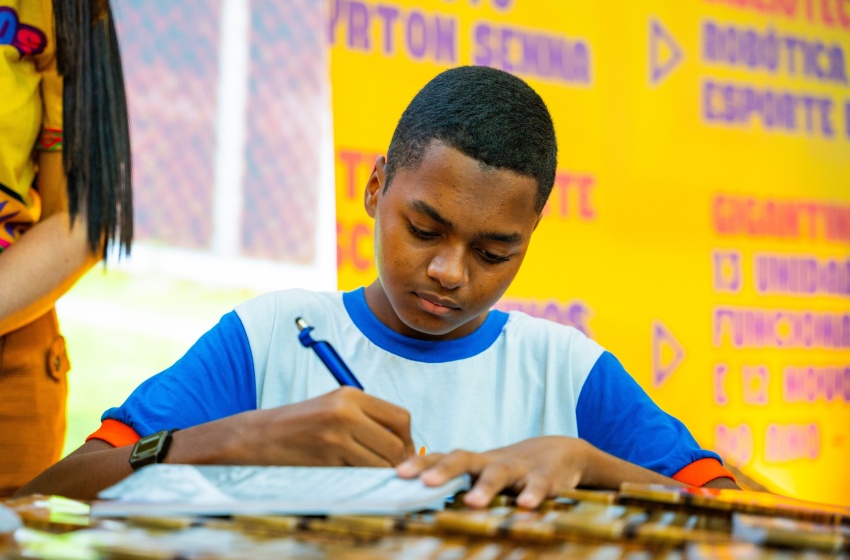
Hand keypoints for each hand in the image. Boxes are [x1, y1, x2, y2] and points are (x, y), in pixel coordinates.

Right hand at [226, 387, 414, 466]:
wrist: (258, 436)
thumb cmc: (301, 424)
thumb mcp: (335, 408)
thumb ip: (367, 419)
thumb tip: (405, 446)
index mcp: (351, 394)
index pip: (400, 418)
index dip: (407, 439)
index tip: (403, 452)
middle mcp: (346, 411)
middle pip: (395, 443)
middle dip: (399, 462)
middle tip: (393, 472)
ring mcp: (336, 435)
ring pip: (381, 463)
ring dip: (382, 474)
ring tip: (373, 475)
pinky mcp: (325, 458)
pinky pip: (360, 474)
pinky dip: (363, 480)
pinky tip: (353, 477)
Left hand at [396, 436, 590, 509]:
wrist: (561, 452)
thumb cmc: (512, 469)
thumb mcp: (484, 473)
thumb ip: (458, 483)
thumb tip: (416, 497)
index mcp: (474, 462)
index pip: (442, 458)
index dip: (420, 464)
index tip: (399, 474)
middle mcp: (491, 462)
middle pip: (463, 458)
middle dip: (443, 470)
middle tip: (424, 483)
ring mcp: (518, 468)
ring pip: (498, 473)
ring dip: (485, 487)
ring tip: (472, 502)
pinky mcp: (546, 476)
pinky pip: (538, 484)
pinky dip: (532, 494)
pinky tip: (525, 506)